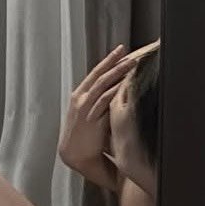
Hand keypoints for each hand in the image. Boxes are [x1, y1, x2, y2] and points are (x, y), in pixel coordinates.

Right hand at [59, 44, 136, 182]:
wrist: (74, 154)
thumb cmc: (85, 135)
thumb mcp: (90, 113)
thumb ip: (100, 102)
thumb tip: (115, 90)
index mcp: (80, 95)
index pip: (95, 74)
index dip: (107, 61)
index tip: (119, 51)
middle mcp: (81, 98)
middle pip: (99, 75)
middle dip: (113, 62)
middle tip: (125, 51)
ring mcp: (86, 108)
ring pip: (102, 85)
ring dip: (117, 73)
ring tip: (130, 63)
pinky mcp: (92, 119)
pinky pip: (105, 102)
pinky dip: (114, 91)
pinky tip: (124, 84)